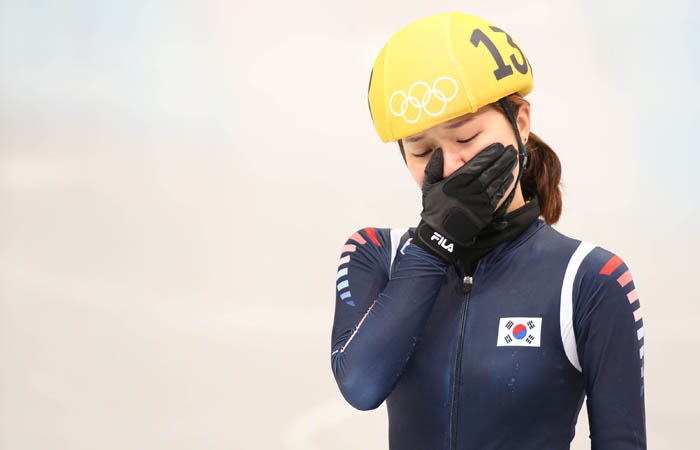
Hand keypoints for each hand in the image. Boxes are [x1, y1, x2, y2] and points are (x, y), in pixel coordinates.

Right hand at [412, 142, 517, 262]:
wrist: (440, 235)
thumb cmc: (434, 210)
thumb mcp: (428, 187)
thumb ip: (434, 168)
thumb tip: (440, 153)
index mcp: (456, 182)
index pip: (477, 163)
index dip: (489, 154)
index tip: (497, 146)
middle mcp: (470, 190)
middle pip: (491, 171)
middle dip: (502, 159)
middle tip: (511, 149)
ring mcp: (479, 202)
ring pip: (497, 181)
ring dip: (506, 169)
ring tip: (513, 159)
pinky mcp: (485, 212)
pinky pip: (498, 195)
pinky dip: (505, 185)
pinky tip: (510, 176)